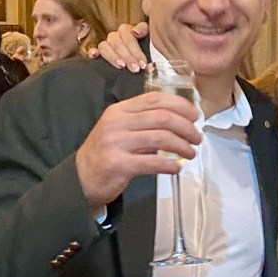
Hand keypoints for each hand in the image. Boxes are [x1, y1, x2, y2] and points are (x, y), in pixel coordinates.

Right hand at [75, 92, 200, 209]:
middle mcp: (117, 123)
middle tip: (196, 137)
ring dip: (182, 146)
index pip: (155, 99)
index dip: (180, 105)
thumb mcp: (120, 128)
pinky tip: (177, 168)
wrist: (81, 177)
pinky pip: (152, 163)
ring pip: (161, 138)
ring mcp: (116, 143)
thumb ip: (144, 121)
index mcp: (119, 110)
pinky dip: (169, 165)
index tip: (194, 115)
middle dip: (186, 127)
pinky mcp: (118, 164)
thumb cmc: (106, 152)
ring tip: (191, 152)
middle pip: (162, 117)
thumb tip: (180, 119)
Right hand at [91, 22, 148, 71]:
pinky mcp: (100, 53)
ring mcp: (107, 44)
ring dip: (113, 56)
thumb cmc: (149, 49)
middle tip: (135, 68)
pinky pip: (94, 50)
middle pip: (117, 42)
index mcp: (128, 31)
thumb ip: (144, 30)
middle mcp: (116, 36)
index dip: (136, 50)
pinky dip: (93, 52)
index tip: (143, 63)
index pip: (128, 35)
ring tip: (122, 66)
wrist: (144, 60)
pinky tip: (94, 55)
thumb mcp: (150, 38)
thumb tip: (135, 32)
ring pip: (104, 46)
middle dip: (128, 56)